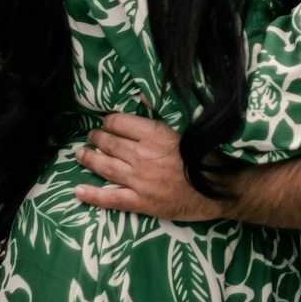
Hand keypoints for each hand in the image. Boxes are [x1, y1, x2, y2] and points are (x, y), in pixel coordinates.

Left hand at [74, 112, 226, 221]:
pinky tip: (78, 191)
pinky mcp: (142, 203)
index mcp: (155, 134)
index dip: (109, 121)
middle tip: (91, 136)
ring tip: (80, 154)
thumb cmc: (207, 156)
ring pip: (106, 167)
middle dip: (96, 138)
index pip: (119, 122)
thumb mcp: (187, 127)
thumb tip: (141, 98)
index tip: (107, 123)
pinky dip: (92, 195)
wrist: (222, 189)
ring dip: (90, 159)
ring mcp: (140, 180)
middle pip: (109, 143)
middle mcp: (143, 156)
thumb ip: (161, 113)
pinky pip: (111, 199)